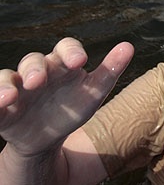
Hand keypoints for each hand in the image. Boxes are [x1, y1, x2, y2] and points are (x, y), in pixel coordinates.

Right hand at [0, 38, 133, 156]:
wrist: (46, 139)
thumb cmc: (71, 109)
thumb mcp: (93, 93)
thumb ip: (110, 70)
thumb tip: (129, 45)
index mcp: (62, 64)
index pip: (65, 48)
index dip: (71, 51)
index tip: (80, 61)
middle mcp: (38, 71)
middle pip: (33, 61)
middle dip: (35, 69)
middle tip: (39, 81)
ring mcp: (16, 87)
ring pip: (8, 77)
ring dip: (8, 85)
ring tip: (11, 96)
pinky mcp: (1, 105)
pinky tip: (0, 104)